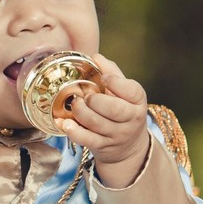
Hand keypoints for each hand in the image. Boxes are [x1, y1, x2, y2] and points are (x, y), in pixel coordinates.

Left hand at [58, 53, 150, 188]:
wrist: (127, 145)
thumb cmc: (122, 109)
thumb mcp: (123, 91)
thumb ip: (111, 72)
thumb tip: (96, 56)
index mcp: (138, 101)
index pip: (132, 90)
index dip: (116, 82)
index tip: (103, 77)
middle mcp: (131, 119)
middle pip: (114, 109)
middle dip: (95, 100)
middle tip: (85, 95)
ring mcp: (117, 135)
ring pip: (97, 124)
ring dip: (81, 112)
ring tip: (75, 104)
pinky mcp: (103, 146)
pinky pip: (87, 140)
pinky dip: (74, 131)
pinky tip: (65, 123)